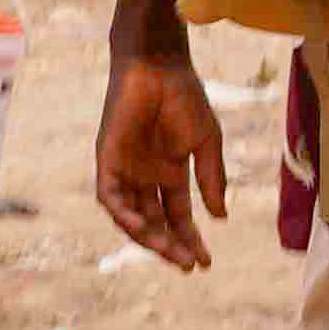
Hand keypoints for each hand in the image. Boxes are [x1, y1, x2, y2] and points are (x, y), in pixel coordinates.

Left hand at [92, 55, 225, 274]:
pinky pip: (110, 196)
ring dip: (148, 237)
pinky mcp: (108, 160)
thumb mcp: (206, 142)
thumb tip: (220, 216)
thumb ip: (211, 179)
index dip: (190, 239)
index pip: (178, 217)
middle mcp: (146, 177)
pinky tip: (141, 228)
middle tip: (187, 264)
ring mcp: (126, 170)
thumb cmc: (184, 97)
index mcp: (171, 173)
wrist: (159, 66)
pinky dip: (123, 214)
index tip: (205, 262)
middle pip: (155, 222)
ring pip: (132, 216)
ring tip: (169, 252)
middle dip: (171, 245)